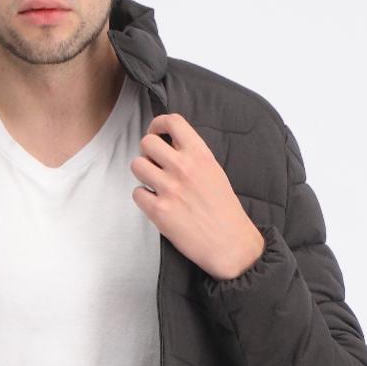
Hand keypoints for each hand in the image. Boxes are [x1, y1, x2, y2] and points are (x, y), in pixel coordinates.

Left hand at [130, 113, 265, 279]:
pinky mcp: (159, 211)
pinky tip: (156, 203)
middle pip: (147, 142)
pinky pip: (136, 193)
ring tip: (154, 184)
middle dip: (147, 152)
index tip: (156, 132)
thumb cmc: (224, 210)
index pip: (172, 122)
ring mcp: (169, 189)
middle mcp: (183, 167)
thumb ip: (193, 157)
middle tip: (154, 163)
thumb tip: (170, 149)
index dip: (158, 124)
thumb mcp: (214, 172)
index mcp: (200, 154)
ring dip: (142, 174)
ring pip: (137, 165)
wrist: (230, 243)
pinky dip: (143, 198)